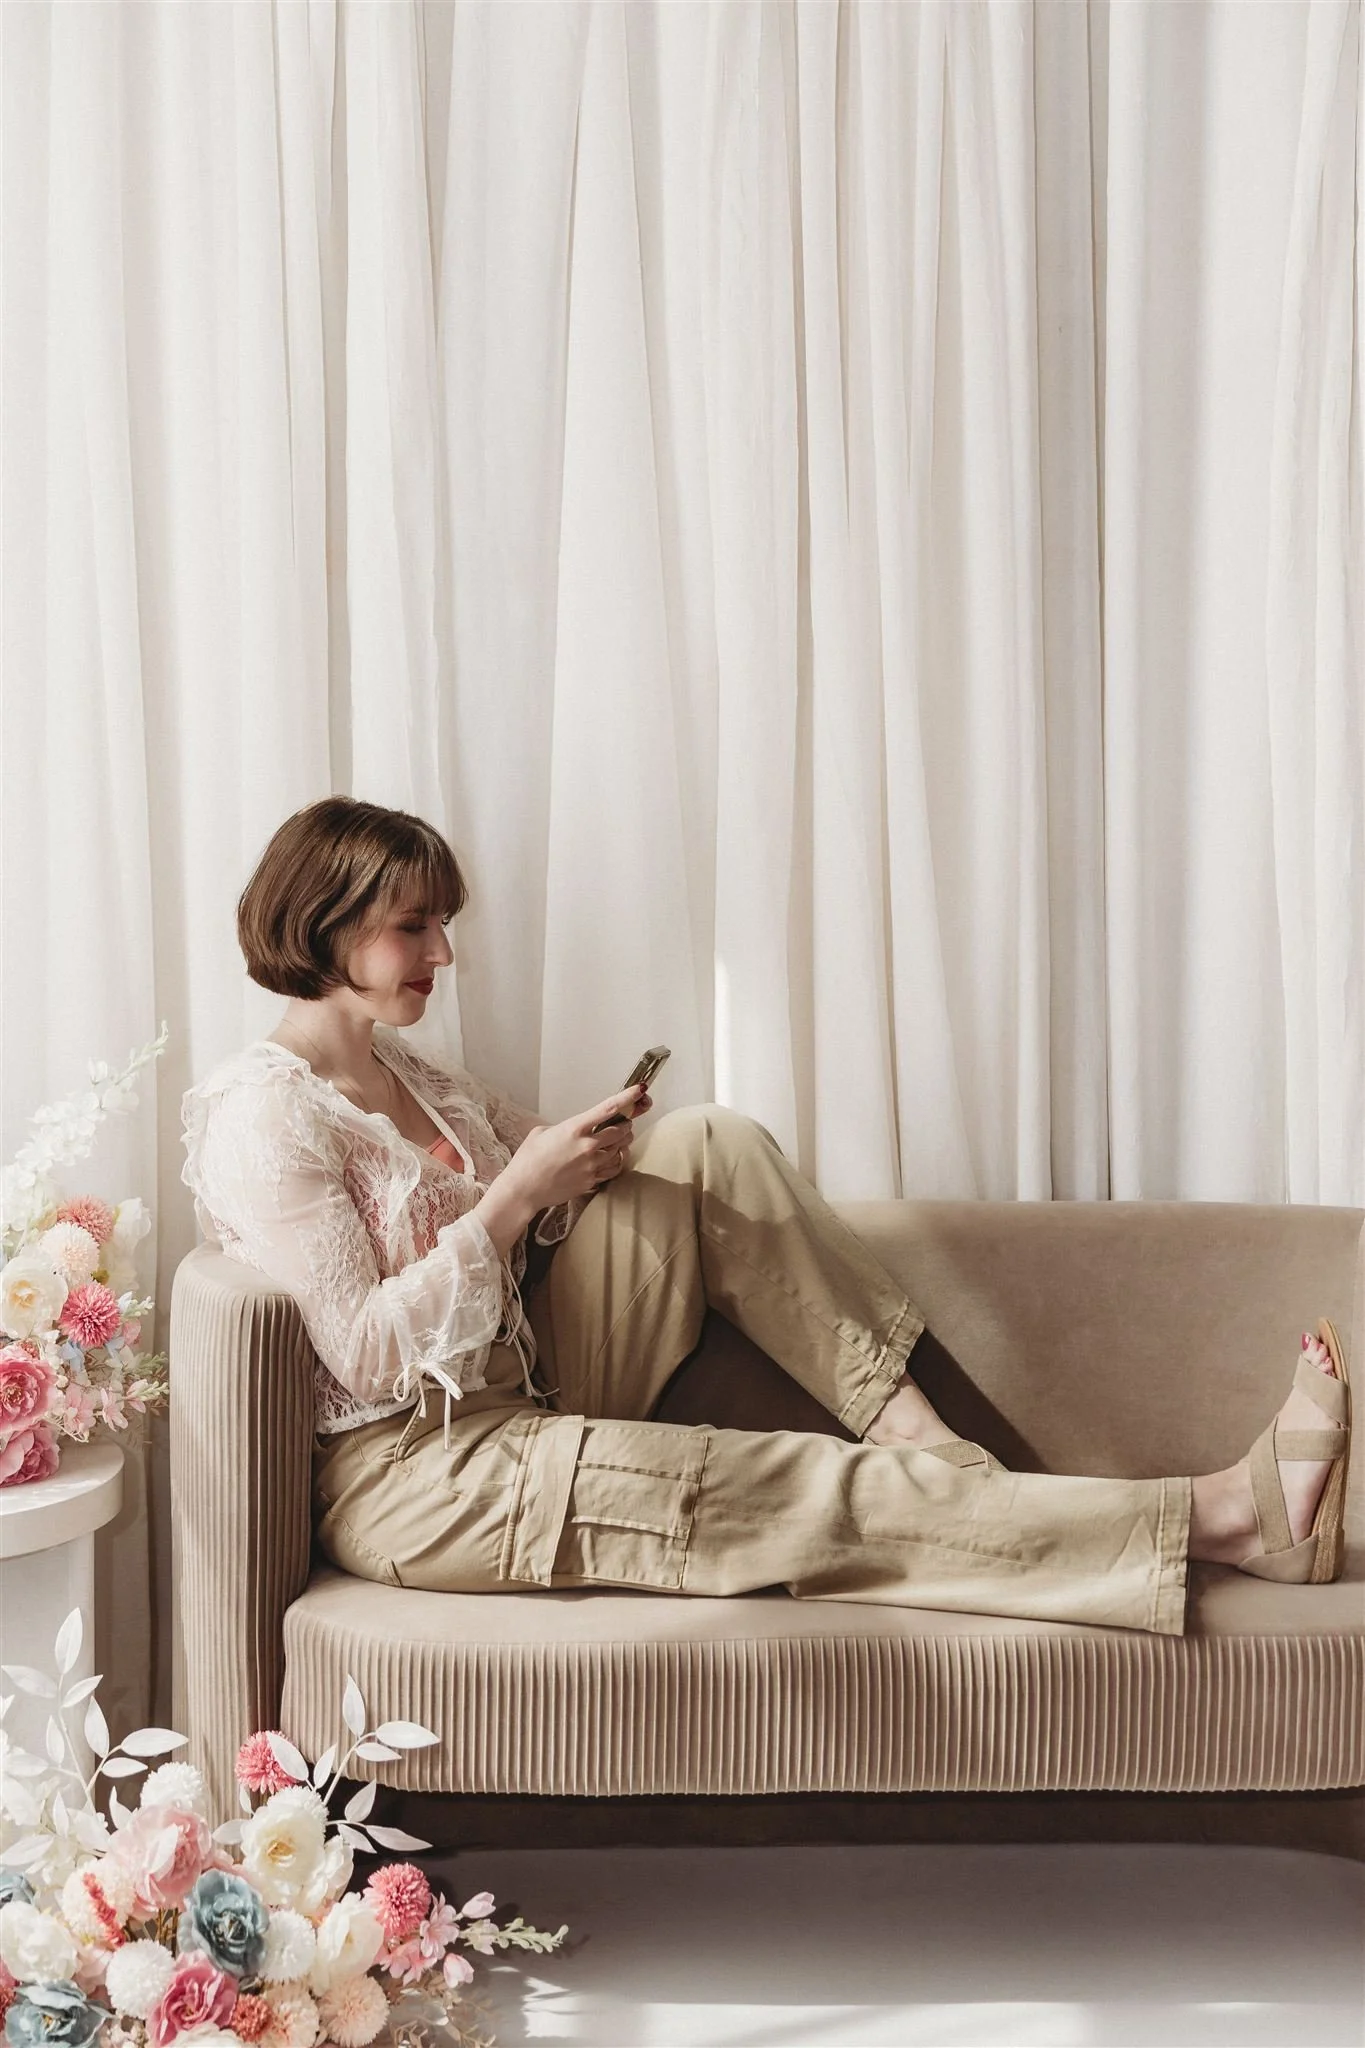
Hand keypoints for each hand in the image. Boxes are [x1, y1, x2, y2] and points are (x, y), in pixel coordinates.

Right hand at [500, 1087, 644, 1208]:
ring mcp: (592, 1165)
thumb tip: (577, 1128)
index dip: (628, 1097)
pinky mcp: (592, 1181)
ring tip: (619, 1137)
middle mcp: (587, 1146)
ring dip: (623, 1141)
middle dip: (626, 1122)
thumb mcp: (542, 1132)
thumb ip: (565, 1127)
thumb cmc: (528, 1159)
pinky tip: (613, 1156)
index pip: (609, 1108)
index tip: (640, 1089)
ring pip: (621, 1149)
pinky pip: (615, 1168)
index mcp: (574, 1128)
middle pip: (621, 1130)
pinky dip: (618, 1159)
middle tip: (625, 1120)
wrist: (523, 1190)